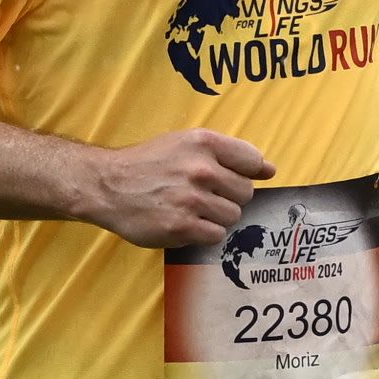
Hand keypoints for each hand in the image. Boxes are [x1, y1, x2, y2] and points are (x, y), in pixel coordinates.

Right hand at [80, 127, 274, 252]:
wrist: (108, 185)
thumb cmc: (149, 163)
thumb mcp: (185, 143)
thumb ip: (229, 154)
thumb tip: (270, 170)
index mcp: (204, 143)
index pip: (252, 161)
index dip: (246, 173)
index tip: (229, 179)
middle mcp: (200, 169)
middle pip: (245, 192)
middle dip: (228, 196)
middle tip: (201, 195)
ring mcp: (191, 199)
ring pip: (232, 216)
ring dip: (216, 216)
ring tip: (190, 208)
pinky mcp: (181, 226)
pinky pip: (215, 235)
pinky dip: (203, 232)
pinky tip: (184, 222)